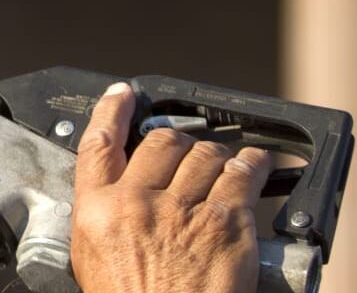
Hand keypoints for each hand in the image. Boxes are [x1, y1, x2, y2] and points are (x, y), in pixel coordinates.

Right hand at [70, 83, 272, 292]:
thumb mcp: (95, 262)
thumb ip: (105, 219)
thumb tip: (121, 193)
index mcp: (98, 211)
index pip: (99, 143)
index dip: (112, 111)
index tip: (124, 95)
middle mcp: (138, 203)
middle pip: (162, 142)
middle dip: (179, 140)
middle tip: (189, 151)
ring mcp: (184, 211)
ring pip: (206, 154)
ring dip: (220, 155)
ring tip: (229, 163)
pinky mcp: (226, 223)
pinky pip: (244, 176)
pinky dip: (256, 167)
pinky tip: (262, 166)